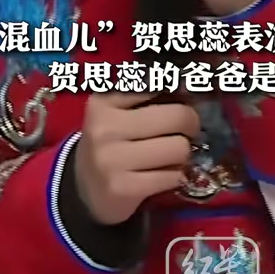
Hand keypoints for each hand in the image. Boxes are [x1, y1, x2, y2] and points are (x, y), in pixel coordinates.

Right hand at [75, 90, 200, 225]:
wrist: (84, 188)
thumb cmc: (111, 142)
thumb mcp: (117, 112)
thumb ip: (148, 96)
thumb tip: (190, 91)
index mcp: (104, 101)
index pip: (157, 85)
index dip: (180, 93)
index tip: (184, 100)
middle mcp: (105, 127)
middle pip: (177, 117)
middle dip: (190, 124)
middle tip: (187, 130)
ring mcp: (112, 159)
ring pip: (179, 148)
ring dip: (183, 154)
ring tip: (172, 155)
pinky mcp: (122, 188)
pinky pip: (172, 176)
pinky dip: (176, 176)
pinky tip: (164, 175)